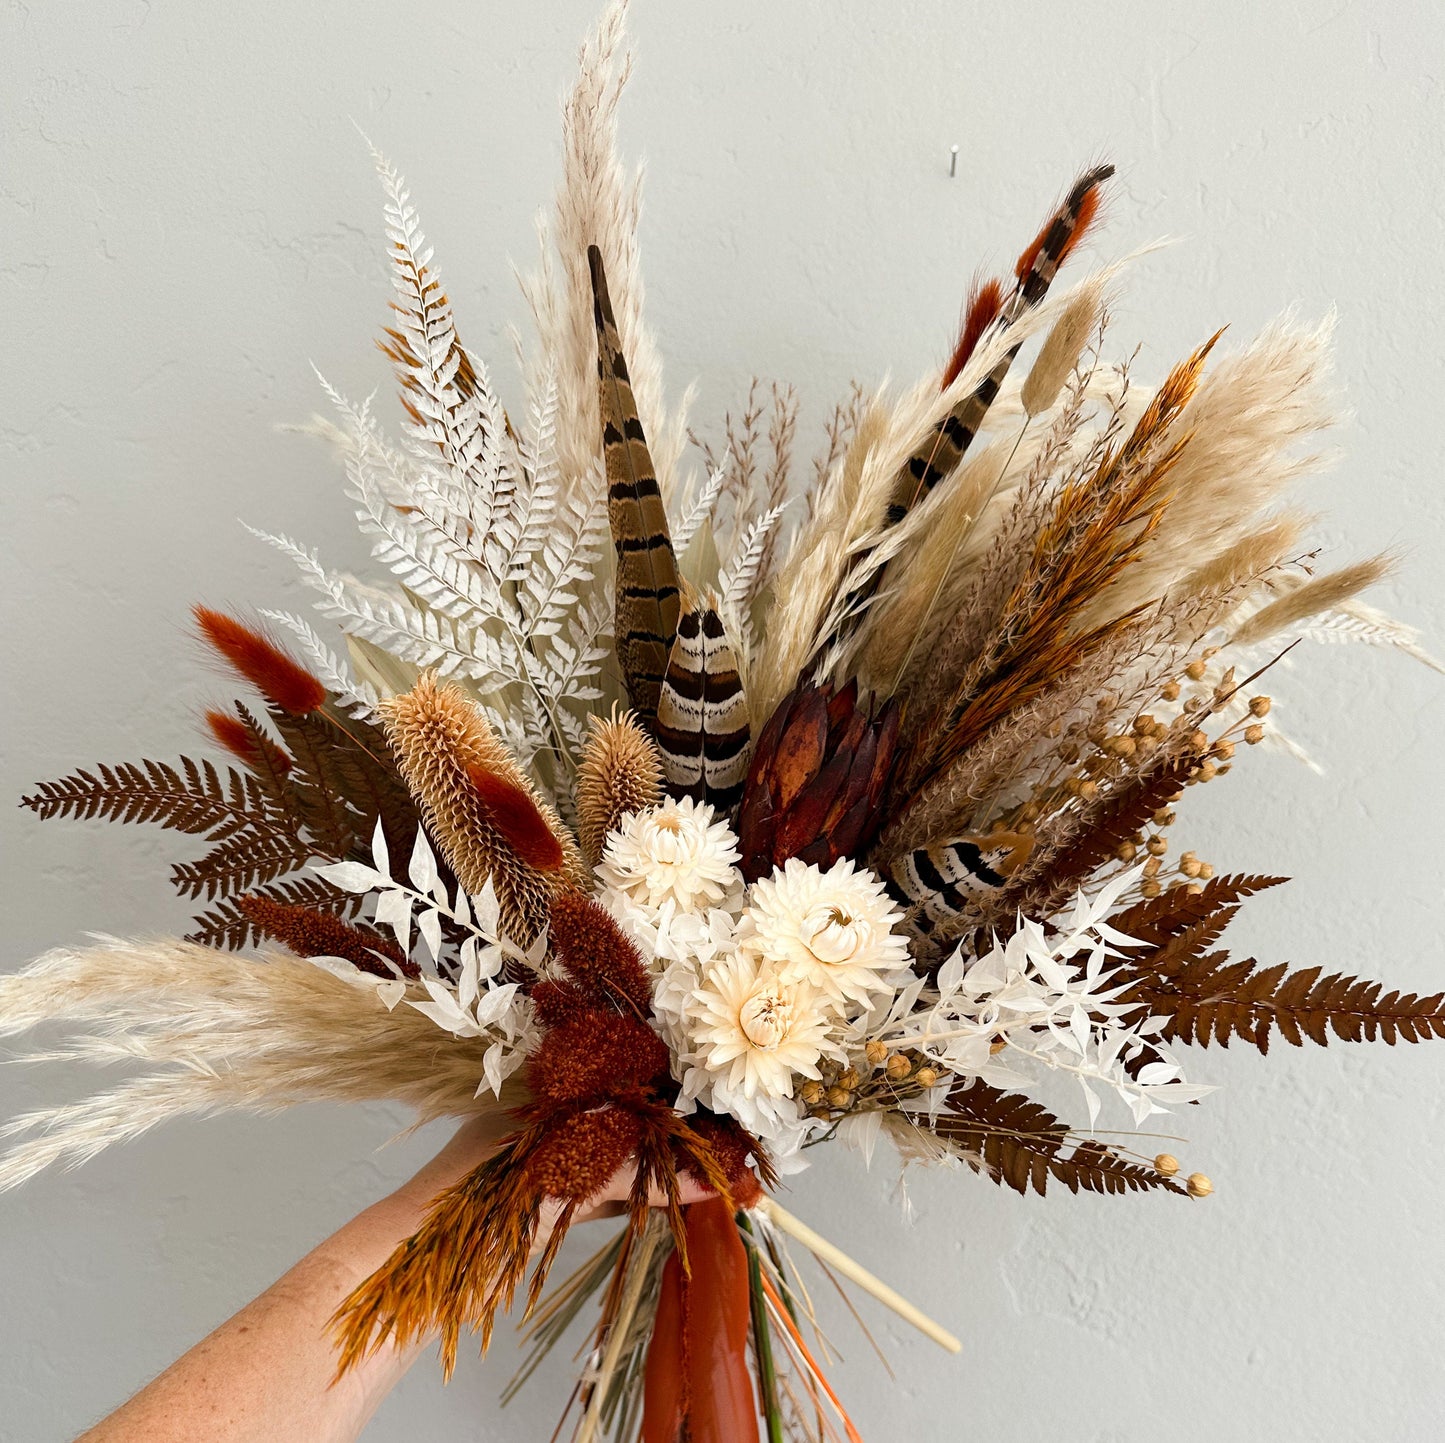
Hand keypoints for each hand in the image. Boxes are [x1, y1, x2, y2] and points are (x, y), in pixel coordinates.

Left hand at [386, 1109, 717, 1245]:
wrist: (418, 1275)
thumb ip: (634, 1174)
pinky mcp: (551, 1197)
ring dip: (659, 1162)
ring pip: (618, 1151)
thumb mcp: (564, 1177)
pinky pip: (607, 1186)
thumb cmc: (477, 1206)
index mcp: (541, 1084)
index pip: (616, 1071)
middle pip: (622, 1113)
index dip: (666, 1085)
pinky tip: (679, 1193)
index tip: (715, 1097)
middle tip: (727, 1137)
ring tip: (714, 1165)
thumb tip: (705, 1175)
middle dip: (670, 1127)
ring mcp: (549, 1156)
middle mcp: (547, 1113)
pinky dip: (640, 1191)